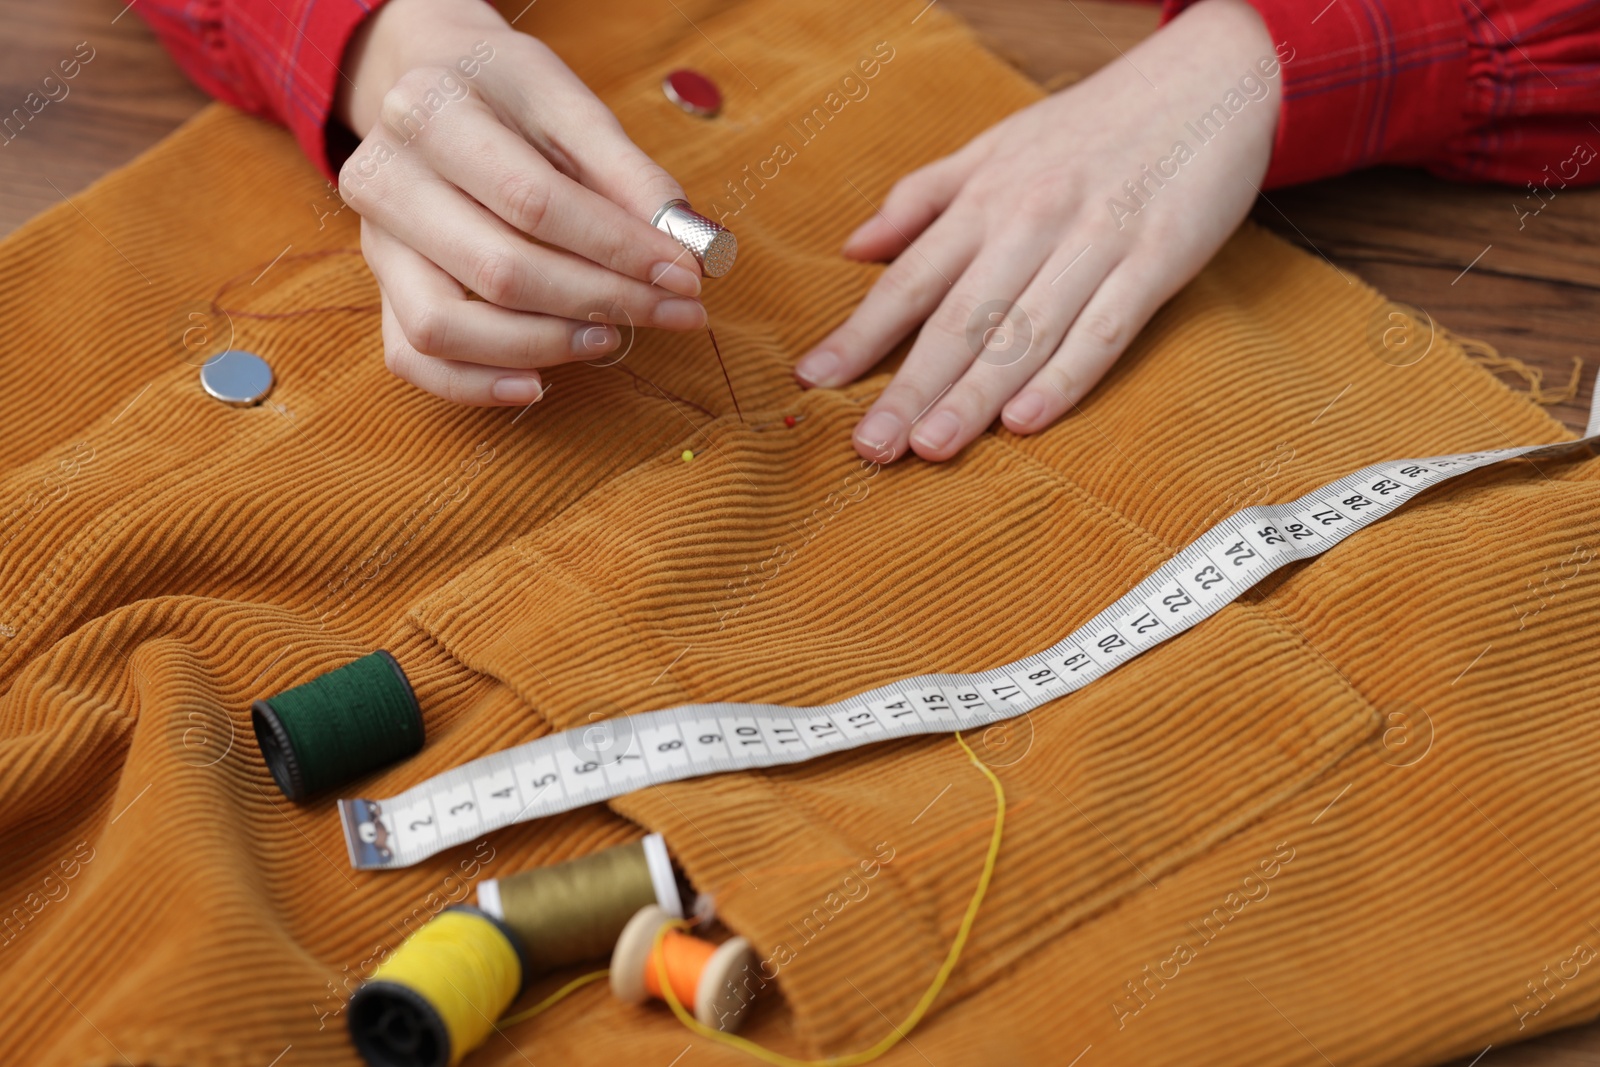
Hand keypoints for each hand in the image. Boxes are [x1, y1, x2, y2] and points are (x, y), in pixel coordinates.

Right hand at [335, 0, 706, 405]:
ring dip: (543, 346)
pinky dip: (475, 384)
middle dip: (602, 301)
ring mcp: (375, 241)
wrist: (429, 87)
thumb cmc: (506, 95)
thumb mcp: (568, 102)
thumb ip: (628, 174)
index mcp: (430, 111)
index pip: (534, 202)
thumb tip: (686, 247)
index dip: (617, 248)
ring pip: (444, 327)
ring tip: (610, 337)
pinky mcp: (381, 287)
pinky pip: (412, 358)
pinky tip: (538, 384)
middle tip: (675, 312)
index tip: (686, 275)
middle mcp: (384, 179)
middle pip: (497, 270)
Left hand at [794, 0, 1280, 461]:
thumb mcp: (997, 144)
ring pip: (1024, 332)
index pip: (909, 279)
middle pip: (958, 318)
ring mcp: (1095, 241)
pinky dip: (1065, 377)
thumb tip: (854, 247)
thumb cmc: (1094, 124)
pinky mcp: (1158, 258)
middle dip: (908, 386)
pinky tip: (1025, 421)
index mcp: (986, 198)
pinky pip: (1105, 328)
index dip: (859, 333)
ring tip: (930, 448)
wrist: (1209, 76)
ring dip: (974, 396)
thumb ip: (924, 198)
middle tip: (870, 445)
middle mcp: (1031, 220)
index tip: (813, 380)